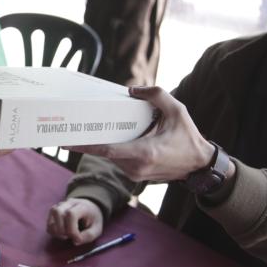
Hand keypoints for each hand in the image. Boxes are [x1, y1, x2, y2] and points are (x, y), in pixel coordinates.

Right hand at [47, 198, 104, 245]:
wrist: (90, 208)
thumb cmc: (93, 219)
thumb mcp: (97, 229)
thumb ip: (88, 236)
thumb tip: (75, 241)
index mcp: (82, 206)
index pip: (71, 214)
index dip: (72, 230)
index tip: (77, 239)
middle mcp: (69, 203)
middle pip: (58, 212)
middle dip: (62, 229)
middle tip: (70, 237)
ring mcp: (60, 205)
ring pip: (52, 214)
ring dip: (56, 229)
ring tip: (65, 236)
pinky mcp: (54, 211)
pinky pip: (49, 221)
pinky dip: (53, 230)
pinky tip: (62, 234)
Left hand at [67, 86, 214, 182]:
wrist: (199, 165)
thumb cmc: (188, 138)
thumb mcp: (177, 110)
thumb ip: (156, 95)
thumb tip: (132, 90)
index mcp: (144, 152)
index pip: (107, 150)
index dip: (85, 146)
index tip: (67, 142)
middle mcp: (136, 167)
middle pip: (104, 153)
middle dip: (89, 141)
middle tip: (74, 128)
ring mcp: (135, 174)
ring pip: (111, 157)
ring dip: (103, 145)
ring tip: (94, 130)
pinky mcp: (136, 176)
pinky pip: (118, 161)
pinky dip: (114, 150)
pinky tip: (112, 138)